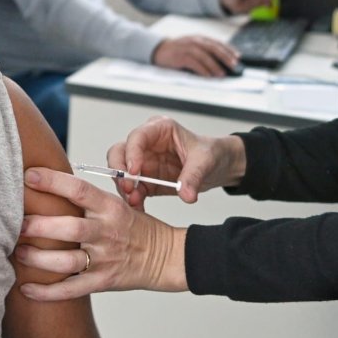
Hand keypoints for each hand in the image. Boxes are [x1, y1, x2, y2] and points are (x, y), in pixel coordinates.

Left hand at [16, 167, 187, 300]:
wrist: (165, 256)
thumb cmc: (134, 227)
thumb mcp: (117, 203)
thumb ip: (86, 197)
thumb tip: (46, 181)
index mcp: (109, 207)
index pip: (79, 190)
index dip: (53, 181)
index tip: (29, 176)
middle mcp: (106, 232)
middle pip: (70, 228)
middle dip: (39, 226)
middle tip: (17, 224)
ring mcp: (105, 259)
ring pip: (67, 261)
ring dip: (39, 259)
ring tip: (19, 253)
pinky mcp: (103, 281)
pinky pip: (72, 290)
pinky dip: (48, 292)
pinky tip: (26, 289)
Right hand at [106, 116, 246, 207]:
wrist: (218, 167)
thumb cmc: (211, 153)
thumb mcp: (205, 161)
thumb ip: (193, 177)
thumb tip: (186, 194)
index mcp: (159, 130)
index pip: (137, 137)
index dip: (131, 153)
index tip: (134, 171)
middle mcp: (147, 145)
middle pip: (119, 153)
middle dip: (120, 171)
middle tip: (128, 188)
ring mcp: (144, 163)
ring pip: (121, 173)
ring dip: (125, 188)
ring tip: (135, 201)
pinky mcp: (146, 181)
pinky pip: (132, 190)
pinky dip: (133, 199)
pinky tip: (139, 208)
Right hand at [151, 35, 239, 76]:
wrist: (159, 50)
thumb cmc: (178, 51)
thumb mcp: (193, 47)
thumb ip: (205, 52)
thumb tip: (221, 63)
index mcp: (200, 39)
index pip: (218, 43)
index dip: (229, 49)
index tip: (238, 56)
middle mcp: (194, 41)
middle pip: (213, 48)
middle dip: (225, 57)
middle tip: (234, 65)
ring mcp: (187, 48)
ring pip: (205, 56)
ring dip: (215, 65)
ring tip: (222, 74)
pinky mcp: (180, 56)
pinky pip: (194, 63)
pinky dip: (202, 70)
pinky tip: (208, 75)